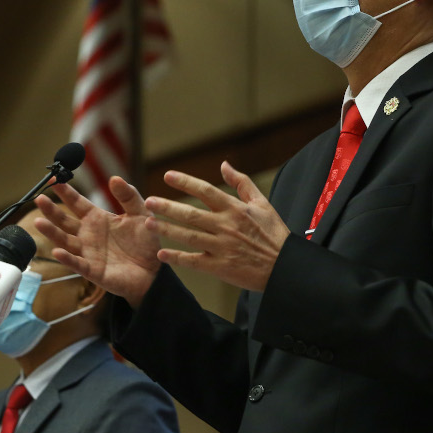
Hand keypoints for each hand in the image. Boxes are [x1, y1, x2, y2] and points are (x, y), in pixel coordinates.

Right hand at [34, 178, 161, 307]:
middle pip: (64, 221)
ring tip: (38, 222)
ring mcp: (88, 253)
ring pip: (65, 241)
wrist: (153, 271)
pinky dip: (67, 259)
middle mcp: (88, 235)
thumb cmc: (145, 242)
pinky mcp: (93, 271)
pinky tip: (57, 252)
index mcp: (97, 219)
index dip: (65, 192)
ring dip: (51, 232)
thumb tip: (115, 178)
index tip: (53, 179)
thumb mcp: (140, 213)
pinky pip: (77, 264)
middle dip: (51, 210)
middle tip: (39, 198)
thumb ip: (128, 196)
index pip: (76, 203)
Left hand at [146, 161, 290, 291]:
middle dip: (168, 207)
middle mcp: (226, 226)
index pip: (206, 191)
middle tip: (149, 201)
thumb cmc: (274, 234)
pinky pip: (194, 262)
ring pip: (189, 237)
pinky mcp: (220, 267)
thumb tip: (224, 164)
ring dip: (167, 230)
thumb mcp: (262, 203)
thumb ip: (241, 183)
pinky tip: (161, 253)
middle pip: (192, 214)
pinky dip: (177, 258)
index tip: (168, 176)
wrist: (285, 267)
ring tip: (148, 223)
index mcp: (235, 209)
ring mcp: (222, 247)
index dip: (186, 182)